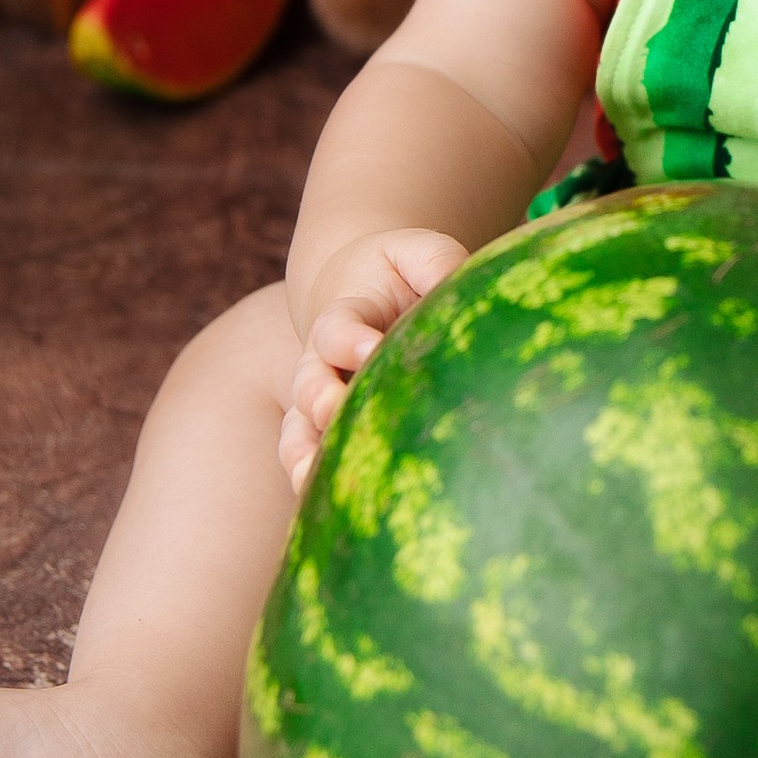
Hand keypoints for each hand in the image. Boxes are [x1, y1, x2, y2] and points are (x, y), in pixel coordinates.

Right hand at [278, 229, 466, 497]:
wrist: (365, 294)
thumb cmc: (403, 275)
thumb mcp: (419, 253)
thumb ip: (435, 262)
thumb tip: (458, 286)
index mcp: (346, 313)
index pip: (338, 326)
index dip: (350, 338)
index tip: (370, 348)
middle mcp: (322, 359)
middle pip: (309, 379)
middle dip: (319, 396)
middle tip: (333, 408)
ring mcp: (318, 397)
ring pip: (299, 426)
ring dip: (304, 450)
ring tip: (310, 477)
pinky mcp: (325, 428)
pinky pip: (306, 456)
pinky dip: (308, 478)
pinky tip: (317, 505)